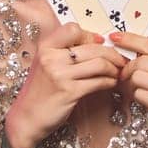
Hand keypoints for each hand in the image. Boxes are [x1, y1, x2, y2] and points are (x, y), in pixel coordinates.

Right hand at [4, 23, 122, 147]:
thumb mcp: (45, 64)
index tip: (99, 43)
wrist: (26, 118)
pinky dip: (109, 82)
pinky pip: (98, 82)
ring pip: (99, 64)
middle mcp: (51, 58)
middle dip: (112, 54)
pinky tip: (111, 83)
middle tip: (120, 60)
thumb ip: (63, 51)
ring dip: (114, 68)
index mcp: (45, 47)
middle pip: (92, 48)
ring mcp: (60, 75)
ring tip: (117, 72)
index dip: (90, 35)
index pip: (73, 29)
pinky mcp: (69, 92)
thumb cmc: (40, 91)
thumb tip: (97, 41)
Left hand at [110, 31, 147, 147]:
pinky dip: (139, 98)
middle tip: (125, 78)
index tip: (115, 37)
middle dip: (128, 70)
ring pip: (137, 78)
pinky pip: (140, 95)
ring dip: (133, 86)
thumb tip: (137, 53)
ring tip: (139, 92)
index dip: (130, 39)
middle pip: (140, 62)